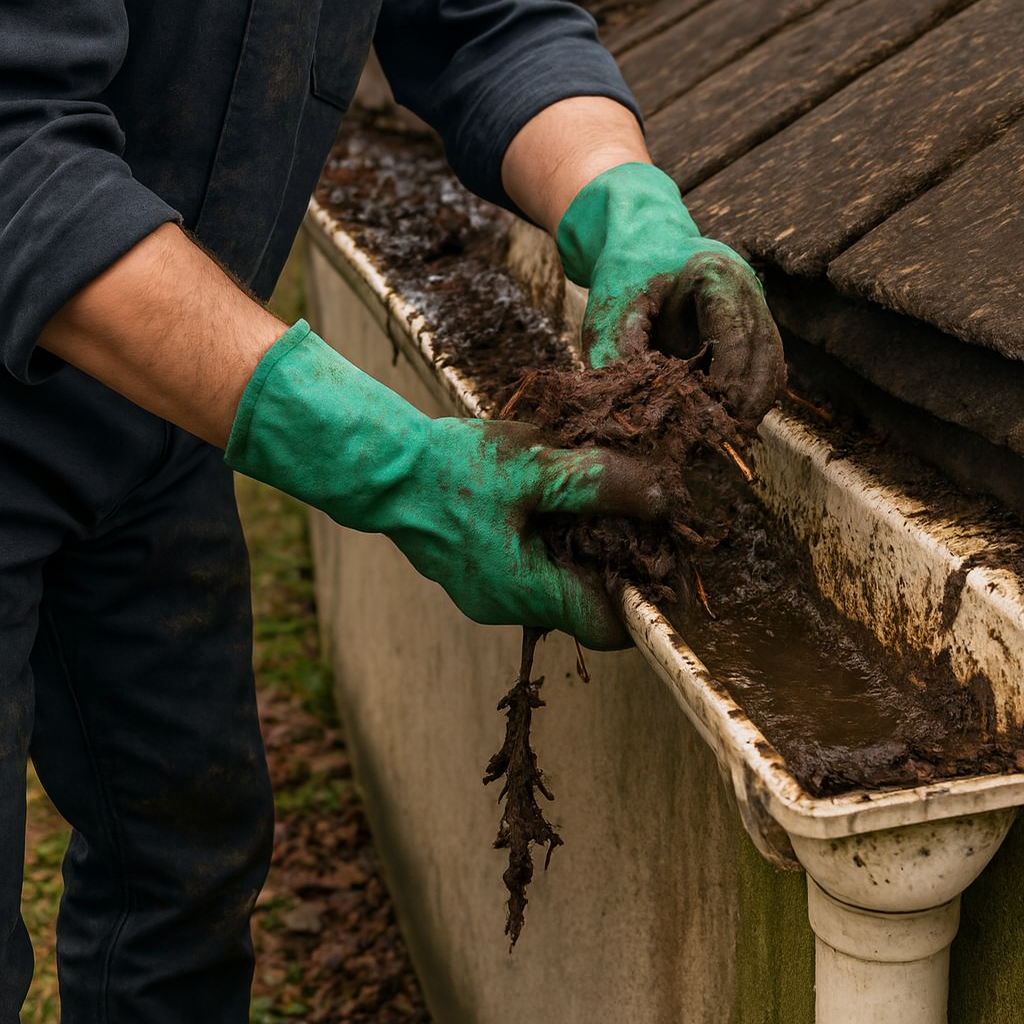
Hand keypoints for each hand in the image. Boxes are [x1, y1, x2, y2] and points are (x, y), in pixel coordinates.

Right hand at [226, 322, 677, 648]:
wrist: (379, 470)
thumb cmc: (450, 470)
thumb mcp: (533, 468)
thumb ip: (599, 484)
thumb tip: (662, 498)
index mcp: (526, 592)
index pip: (608, 627)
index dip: (644, 600)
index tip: (666, 559)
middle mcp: (506, 606)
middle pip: (583, 601)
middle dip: (613, 559)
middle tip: (635, 509)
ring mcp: (485, 592)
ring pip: (554, 580)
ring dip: (579, 543)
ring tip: (591, 493)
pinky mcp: (472, 569)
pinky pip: (526, 565)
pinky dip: (547, 537)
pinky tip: (547, 494)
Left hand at [556, 162, 785, 428]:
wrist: (639, 238)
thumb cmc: (623, 273)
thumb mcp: (610, 312)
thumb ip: (617, 356)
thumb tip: (631, 413)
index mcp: (718, 277)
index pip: (739, 341)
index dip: (728, 388)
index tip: (711, 424)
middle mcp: (748, 288)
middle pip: (766, 357)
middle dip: (747, 403)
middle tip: (721, 440)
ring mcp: (756, 304)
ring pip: (772, 365)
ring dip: (752, 403)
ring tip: (722, 435)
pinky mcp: (752, 322)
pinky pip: (762, 365)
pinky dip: (747, 393)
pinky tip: (721, 417)